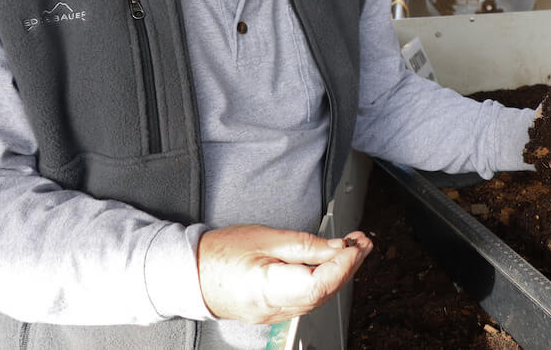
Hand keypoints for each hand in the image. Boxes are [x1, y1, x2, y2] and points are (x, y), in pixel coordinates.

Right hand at [198, 224, 371, 324]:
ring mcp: (274, 314)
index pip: (318, 284)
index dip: (342, 265)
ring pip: (318, 298)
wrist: (189, 272)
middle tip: (362, 244)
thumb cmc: (218, 253)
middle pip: (323, 292)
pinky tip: (331, 264)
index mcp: (267, 290)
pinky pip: (307, 299)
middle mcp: (273, 309)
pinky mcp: (274, 310)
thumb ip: (302, 244)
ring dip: (339, 274)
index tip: (356, 246)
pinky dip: (324, 281)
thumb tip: (336, 248)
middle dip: (348, 267)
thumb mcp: (263, 237)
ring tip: (353, 250)